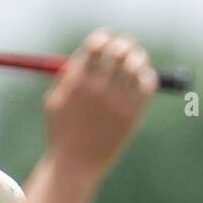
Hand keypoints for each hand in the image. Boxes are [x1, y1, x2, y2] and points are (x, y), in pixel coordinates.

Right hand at [43, 29, 157, 180]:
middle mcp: (97, 88)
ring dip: (139, 58)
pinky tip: (143, 79)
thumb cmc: (62, 133)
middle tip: (128, 45)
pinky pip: (146, 86)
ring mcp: (116, 102)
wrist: (75, 165)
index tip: (108, 38)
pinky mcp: (131, 115)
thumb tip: (85, 55)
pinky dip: (147, 78)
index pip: (96, 45)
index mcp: (77, 81)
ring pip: (136, 66)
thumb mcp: (54, 102)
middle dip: (124, 44)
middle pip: (118, 51)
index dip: (104, 37)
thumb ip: (67, 77)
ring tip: (138, 59)